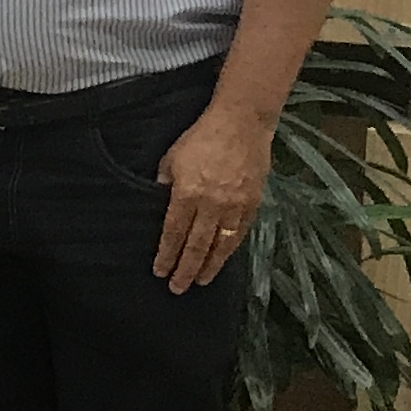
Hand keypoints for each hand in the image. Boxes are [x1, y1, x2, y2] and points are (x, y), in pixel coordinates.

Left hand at [153, 102, 271, 292]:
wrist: (241, 123)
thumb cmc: (201, 137)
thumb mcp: (171, 158)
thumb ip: (163, 183)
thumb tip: (158, 201)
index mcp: (187, 193)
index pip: (173, 233)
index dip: (166, 255)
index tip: (160, 271)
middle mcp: (212, 204)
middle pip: (197, 246)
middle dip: (186, 269)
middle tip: (177, 288)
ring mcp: (235, 205)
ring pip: (221, 245)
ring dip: (210, 266)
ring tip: (201, 281)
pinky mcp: (253, 202)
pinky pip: (240, 233)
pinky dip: (230, 249)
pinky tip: (222, 259)